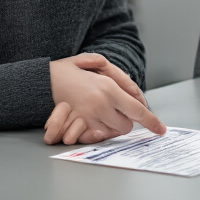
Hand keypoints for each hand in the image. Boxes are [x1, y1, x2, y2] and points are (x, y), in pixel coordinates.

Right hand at [44, 54, 165, 144]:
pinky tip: (93, 120)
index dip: (152, 122)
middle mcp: (100, 105)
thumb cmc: (67, 71)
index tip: (160, 129)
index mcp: (107, 88)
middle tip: (117, 110)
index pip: (137, 110)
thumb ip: (118, 76)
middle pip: (126, 125)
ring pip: (112, 132)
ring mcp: (88, 118)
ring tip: (102, 112)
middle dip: (126, 120)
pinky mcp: (76, 128)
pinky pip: (97, 136)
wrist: (38, 82)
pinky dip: (99, 131)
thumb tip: (135, 93)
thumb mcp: (94, 62)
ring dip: (113, 125)